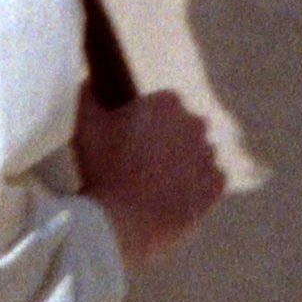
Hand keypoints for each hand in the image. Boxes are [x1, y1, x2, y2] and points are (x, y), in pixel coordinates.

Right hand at [73, 85, 225, 265]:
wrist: (122, 221)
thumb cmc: (102, 169)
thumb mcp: (84, 125)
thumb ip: (86, 94)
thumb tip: (88, 80)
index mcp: (167, 102)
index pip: (164, 105)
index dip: (146, 122)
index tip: (130, 141)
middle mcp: (196, 123)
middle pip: (184, 128)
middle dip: (169, 141)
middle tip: (140, 164)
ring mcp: (209, 155)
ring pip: (198, 155)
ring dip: (183, 165)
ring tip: (154, 185)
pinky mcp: (217, 185)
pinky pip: (210, 182)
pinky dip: (195, 189)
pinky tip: (171, 198)